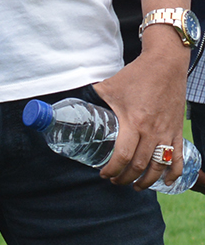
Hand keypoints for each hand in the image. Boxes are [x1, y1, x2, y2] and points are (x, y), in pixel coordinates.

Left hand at [92, 41, 187, 189]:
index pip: (123, 155)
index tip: (103, 173)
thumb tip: (73, 104)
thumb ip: (92, 97)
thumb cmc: (135, 75)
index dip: (113, 168)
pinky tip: (166, 182)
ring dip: (147, 181)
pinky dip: (173, 173)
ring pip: (158, 166)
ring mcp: (167, 133)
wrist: (165, 66)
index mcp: (134, 122)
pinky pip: (177, 157)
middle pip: (140, 165)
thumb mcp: (108, 86)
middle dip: (125, 177)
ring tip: (135, 185)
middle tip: (115, 180)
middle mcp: (152, 132)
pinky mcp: (178, 131)